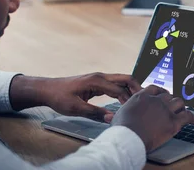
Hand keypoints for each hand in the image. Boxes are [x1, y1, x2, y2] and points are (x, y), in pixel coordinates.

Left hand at [10, 72, 141, 122]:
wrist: (48, 89)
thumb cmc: (59, 97)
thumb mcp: (76, 108)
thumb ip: (95, 113)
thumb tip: (112, 118)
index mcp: (96, 81)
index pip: (119, 89)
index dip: (128, 101)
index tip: (134, 111)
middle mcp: (100, 76)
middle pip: (126, 78)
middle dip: (137, 88)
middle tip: (145, 100)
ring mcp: (99, 78)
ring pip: (122, 80)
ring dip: (131, 89)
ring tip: (139, 101)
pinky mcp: (97, 82)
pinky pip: (115, 84)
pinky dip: (123, 90)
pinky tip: (126, 100)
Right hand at [112, 85, 193, 151]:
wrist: (128, 138)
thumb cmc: (121, 130)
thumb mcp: (117, 116)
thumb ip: (119, 113)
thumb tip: (108, 116)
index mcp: (142, 96)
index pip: (155, 89)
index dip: (160, 92)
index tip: (162, 95)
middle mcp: (156, 100)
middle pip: (169, 95)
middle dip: (171, 100)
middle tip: (172, 106)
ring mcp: (166, 110)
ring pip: (179, 103)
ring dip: (181, 107)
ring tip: (182, 111)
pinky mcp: (173, 122)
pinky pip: (187, 116)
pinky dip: (193, 118)